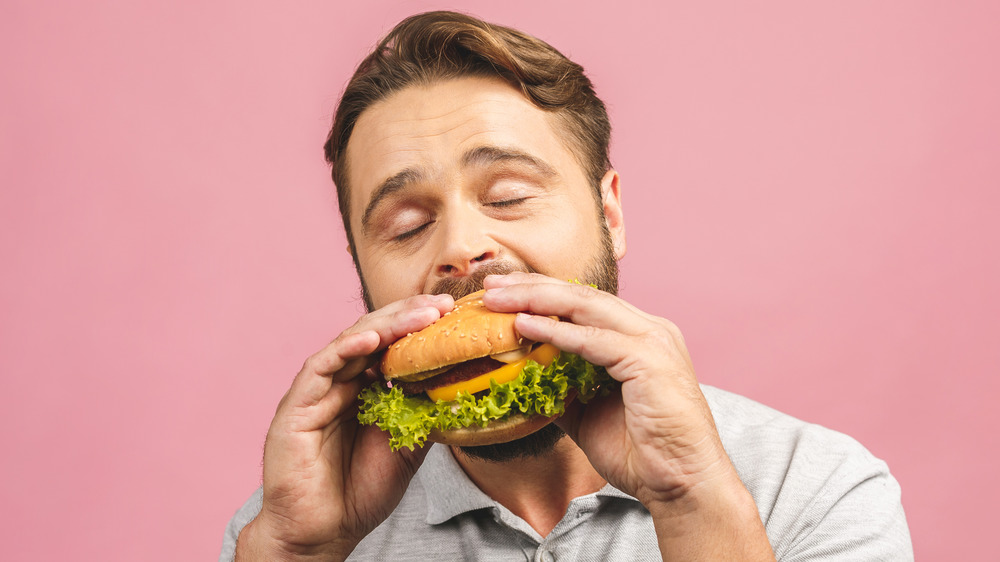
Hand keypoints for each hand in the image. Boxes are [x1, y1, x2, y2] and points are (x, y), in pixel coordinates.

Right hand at [236, 293, 454, 560]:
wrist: (324, 533)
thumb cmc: (360, 492)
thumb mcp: (407, 447)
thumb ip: (423, 414)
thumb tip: (459, 387)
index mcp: (363, 389)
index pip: (392, 346)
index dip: (419, 328)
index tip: (454, 316)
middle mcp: (340, 383)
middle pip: (375, 335)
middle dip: (408, 317)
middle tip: (442, 306)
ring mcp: (317, 391)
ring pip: (351, 343)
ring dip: (387, 326)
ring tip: (420, 315)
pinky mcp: (297, 405)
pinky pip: (322, 367)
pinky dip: (347, 349)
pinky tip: (374, 339)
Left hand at [483, 273, 773, 558]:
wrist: (682, 485)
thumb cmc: (641, 453)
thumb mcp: (587, 413)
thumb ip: (560, 389)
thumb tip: (520, 380)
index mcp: (639, 337)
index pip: (582, 302)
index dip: (540, 293)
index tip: (501, 292)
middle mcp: (649, 330)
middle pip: (581, 295)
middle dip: (531, 287)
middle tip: (491, 285)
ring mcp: (653, 341)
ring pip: (585, 307)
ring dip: (536, 300)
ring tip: (497, 299)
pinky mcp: (650, 361)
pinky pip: (594, 340)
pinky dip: (557, 331)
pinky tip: (525, 326)